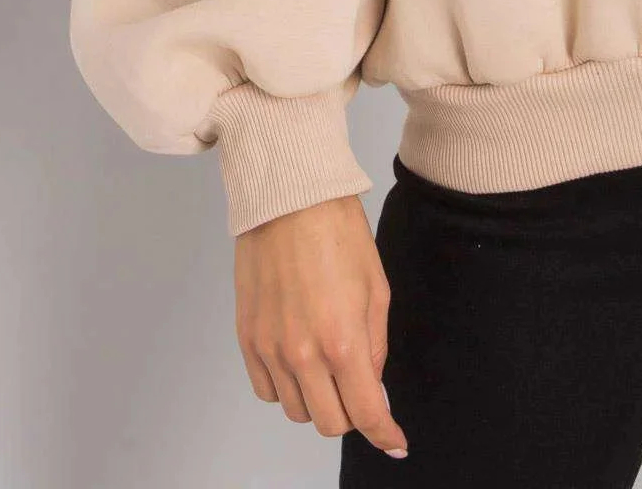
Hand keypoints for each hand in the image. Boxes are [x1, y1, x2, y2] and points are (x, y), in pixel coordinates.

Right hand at [234, 192, 409, 460]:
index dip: (384, 434)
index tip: (395, 441)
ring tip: (329, 364)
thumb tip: (372, 386)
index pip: (364, 413)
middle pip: (329, 423)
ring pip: (296, 411)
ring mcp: (270, 349)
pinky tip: (300, 359)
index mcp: (342, 340)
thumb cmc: (338, 233)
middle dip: (352, 413)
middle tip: (361, 388)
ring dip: (318, 400)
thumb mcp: (376, 288)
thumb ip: (375, 346)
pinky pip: (267, 391)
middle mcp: (302, 354)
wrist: (289, 199)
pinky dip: (287, 387)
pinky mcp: (246, 340)